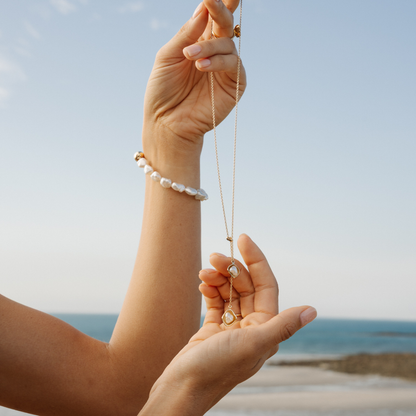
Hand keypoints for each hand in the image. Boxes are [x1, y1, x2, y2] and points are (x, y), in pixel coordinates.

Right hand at [140, 235, 316, 414]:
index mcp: (265, 328)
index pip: (266, 285)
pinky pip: (215, 301)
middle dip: (231, 268)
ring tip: (204, 271)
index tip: (243, 239)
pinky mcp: (213, 328)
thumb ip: (282, 326)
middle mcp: (251, 326)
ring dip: (218, 277)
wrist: (182, 388)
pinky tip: (202, 283)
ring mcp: (231, 327)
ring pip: (229, 291)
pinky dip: (210, 289)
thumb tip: (312, 310)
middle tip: (214, 256)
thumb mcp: (252, 344)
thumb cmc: (216, 369)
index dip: (256, 260)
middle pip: (245, 285)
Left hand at [142, 0, 246, 165]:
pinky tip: (201, 67)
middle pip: (224, 24)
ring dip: (209, 46)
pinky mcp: (234, 85)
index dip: (215, 3)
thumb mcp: (167, 57)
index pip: (210, 16)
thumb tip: (203, 9)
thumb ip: (186, 34)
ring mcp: (225, 68)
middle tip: (212, 0)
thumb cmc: (163, 91)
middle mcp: (213, 52)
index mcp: (197, 42)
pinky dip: (218, 62)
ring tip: (190, 57)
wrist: (166, 123)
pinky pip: (233, 64)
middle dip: (221, 10)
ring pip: (227, 43)